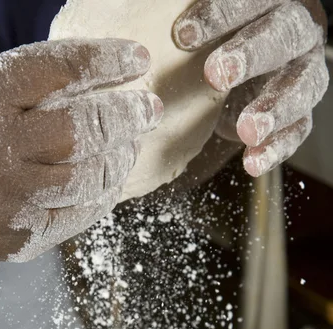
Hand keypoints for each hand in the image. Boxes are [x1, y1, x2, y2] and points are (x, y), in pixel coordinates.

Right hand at [0, 39, 162, 261]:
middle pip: (84, 127)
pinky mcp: (22, 238)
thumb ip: (26, 89)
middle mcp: (0, 150)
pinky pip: (80, 216)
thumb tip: (96, 83)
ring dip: (123, 158)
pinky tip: (113, 183)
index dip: (107, 61)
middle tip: (149, 108)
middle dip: (129, 114)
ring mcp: (13, 200)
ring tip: (133, 145)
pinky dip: (104, 197)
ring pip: (91, 176)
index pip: (60, 70)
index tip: (136, 59)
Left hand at [173, 0, 328, 176]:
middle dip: (251, 55)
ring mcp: (305, 74)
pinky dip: (276, 148)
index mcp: (275, 2)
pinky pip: (298, 130)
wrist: (242, 78)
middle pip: (284, 37)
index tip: (183, 35)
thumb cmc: (222, 44)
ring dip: (274, 110)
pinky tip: (252, 162)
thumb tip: (172, 24)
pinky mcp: (302, 113)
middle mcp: (298, 34)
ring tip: (247, 131)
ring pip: (302, 87)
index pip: (254, 0)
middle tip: (216, 75)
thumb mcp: (211, 31)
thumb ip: (196, 25)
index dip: (221, 15)